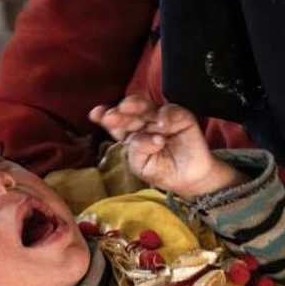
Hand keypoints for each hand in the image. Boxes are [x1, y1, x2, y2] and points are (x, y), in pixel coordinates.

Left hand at [88, 97, 242, 197]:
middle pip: (130, 112)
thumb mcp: (141, 166)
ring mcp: (162, 118)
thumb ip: (137, 151)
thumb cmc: (162, 171)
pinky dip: (165, 116)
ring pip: (147, 106)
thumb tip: (149, 136)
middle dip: (119, 111)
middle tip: (110, 115)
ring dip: (136, 106)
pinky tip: (161, 125)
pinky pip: (171, 112)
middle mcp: (145, 122)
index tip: (96, 114)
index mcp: (131, 134)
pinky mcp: (181, 117)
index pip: (116, 124)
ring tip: (127, 108)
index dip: (106, 117)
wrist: (188, 179)